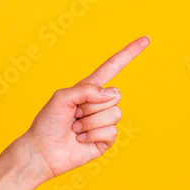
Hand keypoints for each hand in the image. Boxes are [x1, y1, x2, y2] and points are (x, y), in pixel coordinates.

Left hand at [18, 35, 150, 184]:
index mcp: (89, 88)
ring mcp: (105, 121)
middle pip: (115, 94)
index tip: (146, 39)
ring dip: (90, 122)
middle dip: (90, 106)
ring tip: (75, 129)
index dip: (129, 53)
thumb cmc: (48, 122)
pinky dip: (93, 135)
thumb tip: (110, 94)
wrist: (43, 150)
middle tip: (73, 115)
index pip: (113, 67)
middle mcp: (100, 103)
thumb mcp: (61, 97)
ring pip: (114, 113)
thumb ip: (86, 89)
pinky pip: (111, 131)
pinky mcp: (107, 139)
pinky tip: (81, 139)